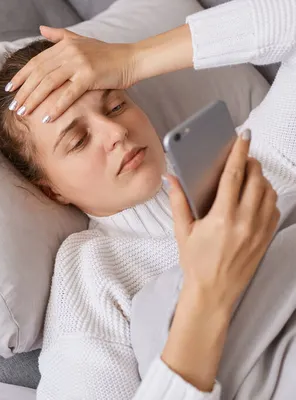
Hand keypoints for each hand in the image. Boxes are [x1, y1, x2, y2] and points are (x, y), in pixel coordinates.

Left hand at [7, 26, 137, 121]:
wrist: (132, 59)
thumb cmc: (107, 54)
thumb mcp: (81, 40)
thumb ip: (59, 36)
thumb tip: (41, 28)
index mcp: (64, 45)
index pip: (36, 62)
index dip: (21, 76)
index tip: (9, 89)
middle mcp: (69, 52)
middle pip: (39, 74)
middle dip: (24, 91)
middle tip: (13, 106)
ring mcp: (79, 63)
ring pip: (49, 83)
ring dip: (34, 99)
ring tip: (24, 113)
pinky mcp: (89, 76)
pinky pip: (68, 94)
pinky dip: (55, 107)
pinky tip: (45, 118)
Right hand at [161, 130, 278, 390]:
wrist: (214, 292)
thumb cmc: (195, 262)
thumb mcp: (183, 231)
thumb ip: (178, 201)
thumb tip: (172, 177)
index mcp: (221, 218)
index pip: (234, 176)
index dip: (238, 153)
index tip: (243, 137)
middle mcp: (245, 222)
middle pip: (255, 180)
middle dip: (250, 164)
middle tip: (241, 159)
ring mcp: (259, 230)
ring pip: (268, 192)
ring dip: (260, 179)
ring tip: (247, 177)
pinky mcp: (266, 238)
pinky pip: (273, 208)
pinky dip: (266, 197)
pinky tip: (254, 199)